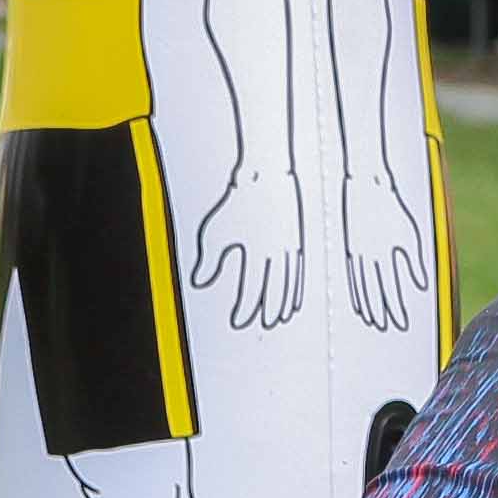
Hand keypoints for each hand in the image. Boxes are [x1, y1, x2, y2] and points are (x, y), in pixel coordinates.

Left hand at [184, 162, 302, 332]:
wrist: (265, 174)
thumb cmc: (238, 200)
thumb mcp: (216, 231)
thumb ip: (209, 260)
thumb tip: (200, 281)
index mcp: (258, 252)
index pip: (252, 289)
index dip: (245, 308)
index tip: (239, 320)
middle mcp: (277, 252)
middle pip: (274, 289)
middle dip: (268, 309)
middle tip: (264, 323)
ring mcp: (289, 246)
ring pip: (289, 282)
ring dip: (285, 301)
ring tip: (280, 316)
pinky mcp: (295, 238)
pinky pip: (297, 270)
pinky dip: (295, 286)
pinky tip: (293, 296)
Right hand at [343, 176, 431, 331]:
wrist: (366, 184)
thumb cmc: (391, 206)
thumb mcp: (409, 232)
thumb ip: (414, 261)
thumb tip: (420, 283)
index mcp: (386, 252)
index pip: (391, 287)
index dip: (396, 307)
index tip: (400, 323)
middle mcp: (370, 255)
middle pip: (375, 290)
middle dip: (381, 310)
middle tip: (385, 326)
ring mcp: (357, 251)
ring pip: (362, 284)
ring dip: (367, 304)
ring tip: (372, 319)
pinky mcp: (349, 245)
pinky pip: (353, 273)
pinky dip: (356, 289)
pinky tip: (359, 299)